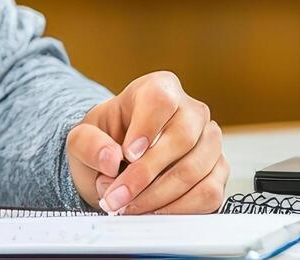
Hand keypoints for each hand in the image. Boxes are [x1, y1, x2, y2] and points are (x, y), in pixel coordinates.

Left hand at [66, 71, 226, 215]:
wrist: (117, 165)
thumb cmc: (105, 143)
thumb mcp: (82, 138)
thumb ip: (88, 144)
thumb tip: (111, 159)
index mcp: (159, 88)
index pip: (161, 99)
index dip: (145, 128)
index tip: (126, 155)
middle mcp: (191, 111)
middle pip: (182, 138)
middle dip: (145, 175)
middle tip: (117, 198)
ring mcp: (209, 141)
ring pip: (195, 170)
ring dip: (158, 197)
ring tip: (129, 207)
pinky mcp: (217, 171)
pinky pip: (209, 193)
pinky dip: (178, 209)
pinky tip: (153, 211)